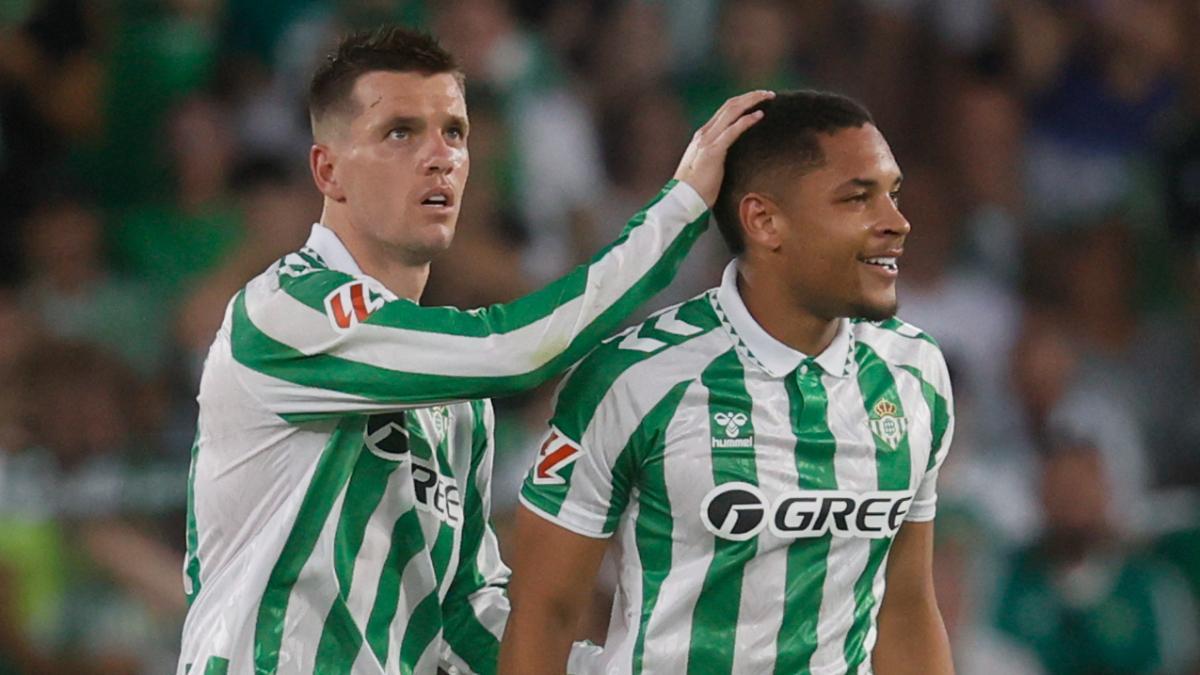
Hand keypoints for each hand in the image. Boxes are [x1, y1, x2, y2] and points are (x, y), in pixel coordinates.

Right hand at [673, 90, 774, 205]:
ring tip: (768, 97)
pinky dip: (747, 120)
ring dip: (752, 101)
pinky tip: (760, 115)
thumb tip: (730, 157)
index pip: (724, 111)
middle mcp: (704, 133)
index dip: (742, 101)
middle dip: (750, 96)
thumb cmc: (696, 189)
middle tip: (768, 94)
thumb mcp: (707, 166)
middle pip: (730, 105)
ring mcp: (707, 140)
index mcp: (702, 136)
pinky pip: (733, 130)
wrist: (683, 199)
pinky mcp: (713, 151)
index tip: (758, 99)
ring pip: (732, 111)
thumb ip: (717, 156)